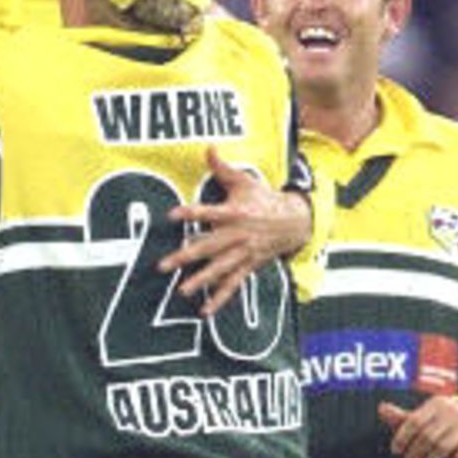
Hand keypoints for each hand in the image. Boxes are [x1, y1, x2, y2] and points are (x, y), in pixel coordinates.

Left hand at [159, 146, 310, 314]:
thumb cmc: (263, 199)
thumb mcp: (245, 181)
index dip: (191, 212)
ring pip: (219, 269)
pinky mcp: (248, 266)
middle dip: (185, 256)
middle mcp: (237, 235)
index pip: (209, 212)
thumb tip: (208, 147)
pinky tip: (205, 311)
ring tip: (181, 291)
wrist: (294, 221)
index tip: (171, 215)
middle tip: (162, 265)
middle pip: (208, 247)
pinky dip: (220, 299)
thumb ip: (222, 167)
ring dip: (200, 281)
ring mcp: (243, 253)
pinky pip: (233, 285)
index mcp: (234, 213)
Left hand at [379, 397, 457, 457]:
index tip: (395, 451)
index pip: (414, 421)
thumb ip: (403, 417)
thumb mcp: (425, 414)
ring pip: (442, 448)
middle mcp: (451, 414)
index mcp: (435, 404)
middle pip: (427, 436)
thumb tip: (381, 409)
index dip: (402, 437)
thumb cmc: (442, 418)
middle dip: (414, 454)